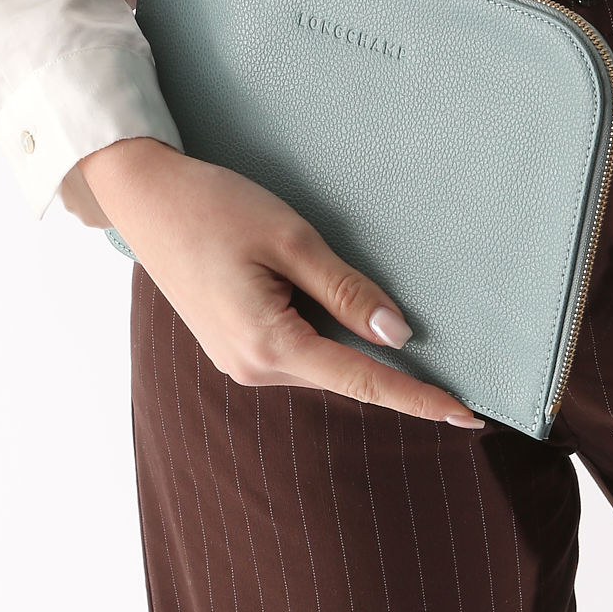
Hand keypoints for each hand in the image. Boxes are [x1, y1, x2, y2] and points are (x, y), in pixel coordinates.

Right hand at [75, 137, 485, 428]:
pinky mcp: (234, 345)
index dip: (419, 397)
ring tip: (328, 280)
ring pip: (321, 359)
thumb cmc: (216, 208)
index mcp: (270, 346)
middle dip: (388, 359)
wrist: (145, 198)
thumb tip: (399, 335)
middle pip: (344, 372)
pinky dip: (322, 328)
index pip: (364, 381)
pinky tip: (313, 288)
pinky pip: (297, 347)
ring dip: (347, 335)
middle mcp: (253, 368)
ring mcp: (240, 361)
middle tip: (427, 336)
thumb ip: (347, 292)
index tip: (467, 413)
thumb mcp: (292, 240)